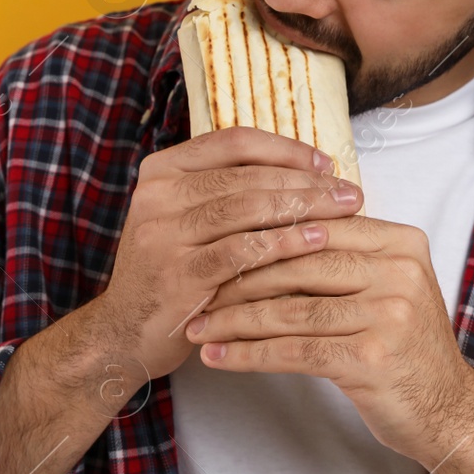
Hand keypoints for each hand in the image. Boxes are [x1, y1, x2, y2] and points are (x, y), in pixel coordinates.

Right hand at [92, 127, 363, 395]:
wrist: (124, 332)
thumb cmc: (172, 271)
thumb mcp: (186, 220)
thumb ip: (228, 192)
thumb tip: (306, 172)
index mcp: (162, 171)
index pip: (234, 142)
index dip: (286, 149)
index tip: (325, 164)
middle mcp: (157, 196)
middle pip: (247, 175)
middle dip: (306, 181)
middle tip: (349, 191)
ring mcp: (164, 236)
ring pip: (248, 208)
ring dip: (304, 207)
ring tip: (345, 211)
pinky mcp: (180, 276)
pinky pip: (243, 252)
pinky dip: (286, 243)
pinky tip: (318, 241)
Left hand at [182, 215, 473, 465]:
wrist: (449, 412)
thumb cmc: (406, 350)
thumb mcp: (387, 288)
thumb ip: (344, 258)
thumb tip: (265, 234)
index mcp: (401, 241)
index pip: (316, 225)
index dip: (261, 237)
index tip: (216, 247)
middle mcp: (399, 270)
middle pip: (299, 264)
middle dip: (239, 278)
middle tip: (195, 288)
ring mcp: (389, 313)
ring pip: (290, 309)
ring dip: (234, 320)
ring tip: (198, 326)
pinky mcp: (372, 357)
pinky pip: (294, 350)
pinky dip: (249, 354)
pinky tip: (218, 357)